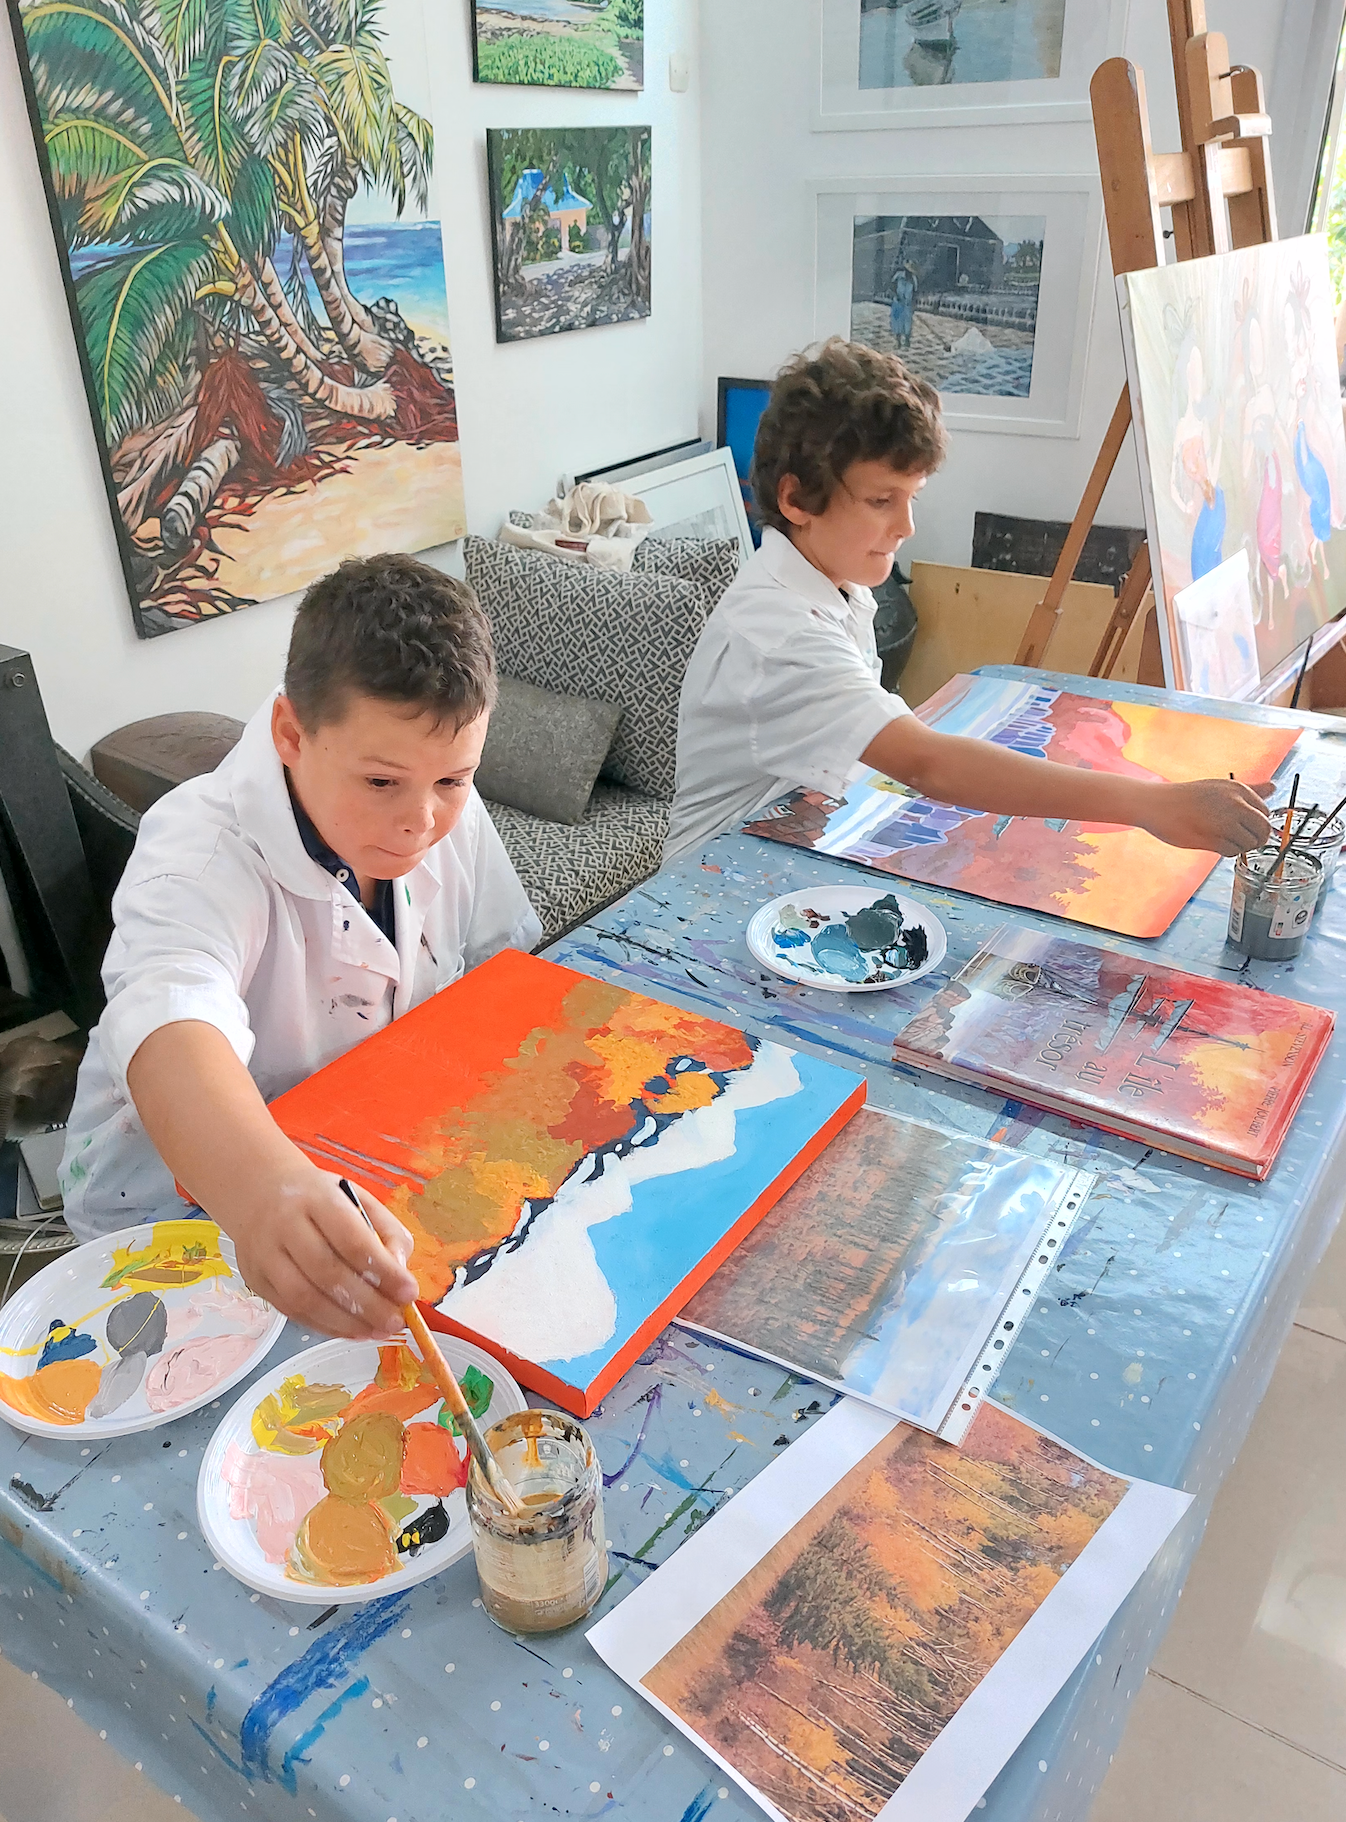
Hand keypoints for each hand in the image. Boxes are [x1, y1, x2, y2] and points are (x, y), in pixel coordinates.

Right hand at [230, 1167, 419, 1340]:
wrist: (257, 1191)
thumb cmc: (317, 1197)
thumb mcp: (358, 1198)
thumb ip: (386, 1231)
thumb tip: (400, 1271)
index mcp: (317, 1199)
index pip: (352, 1240)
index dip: (383, 1271)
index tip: (409, 1293)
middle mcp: (286, 1225)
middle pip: (327, 1273)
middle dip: (367, 1304)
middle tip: (395, 1322)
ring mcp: (265, 1255)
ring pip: (304, 1298)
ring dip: (344, 1323)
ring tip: (375, 1331)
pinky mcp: (256, 1280)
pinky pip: (291, 1311)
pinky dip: (323, 1326)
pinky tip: (349, 1330)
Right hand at [1139, 778, 1273, 854]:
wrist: (1157, 805)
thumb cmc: (1187, 797)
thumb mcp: (1220, 787)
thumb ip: (1250, 789)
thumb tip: (1274, 787)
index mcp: (1239, 789)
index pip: (1265, 813)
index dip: (1256, 823)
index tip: (1242, 826)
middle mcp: (1236, 804)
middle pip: (1263, 830)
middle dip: (1255, 839)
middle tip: (1238, 839)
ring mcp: (1225, 822)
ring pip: (1249, 844)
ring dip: (1238, 846)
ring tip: (1220, 839)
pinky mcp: (1213, 838)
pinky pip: (1233, 852)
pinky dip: (1226, 852)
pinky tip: (1212, 843)